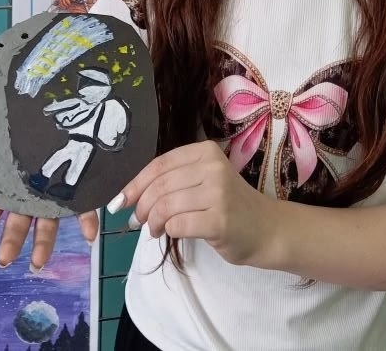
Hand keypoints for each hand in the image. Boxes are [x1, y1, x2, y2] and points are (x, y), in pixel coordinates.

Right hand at [0, 139, 99, 269]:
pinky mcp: (78, 188)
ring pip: (47, 223)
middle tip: (4, 260)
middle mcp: (29, 195)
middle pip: (17, 223)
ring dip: (43, 243)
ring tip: (39, 263)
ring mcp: (52, 194)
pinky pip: (84, 207)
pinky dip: (88, 221)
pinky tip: (91, 235)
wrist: (58, 110)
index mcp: (7, 186)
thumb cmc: (22, 127)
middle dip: (10, 242)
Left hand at [111, 140, 275, 266]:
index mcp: (206, 151)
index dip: (135, 183)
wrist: (266, 228)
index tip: (119, 201)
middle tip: (136, 220)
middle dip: (141, 206)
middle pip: (160, 186)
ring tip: (154, 230)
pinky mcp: (219, 220)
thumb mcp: (204, 181)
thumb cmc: (229, 205)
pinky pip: (178, 225)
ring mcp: (218, 193)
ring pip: (165, 206)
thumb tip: (128, 196)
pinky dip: (168, 231)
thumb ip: (174, 181)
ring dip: (153, 222)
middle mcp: (212, 167)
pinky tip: (170, 233)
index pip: (159, 164)